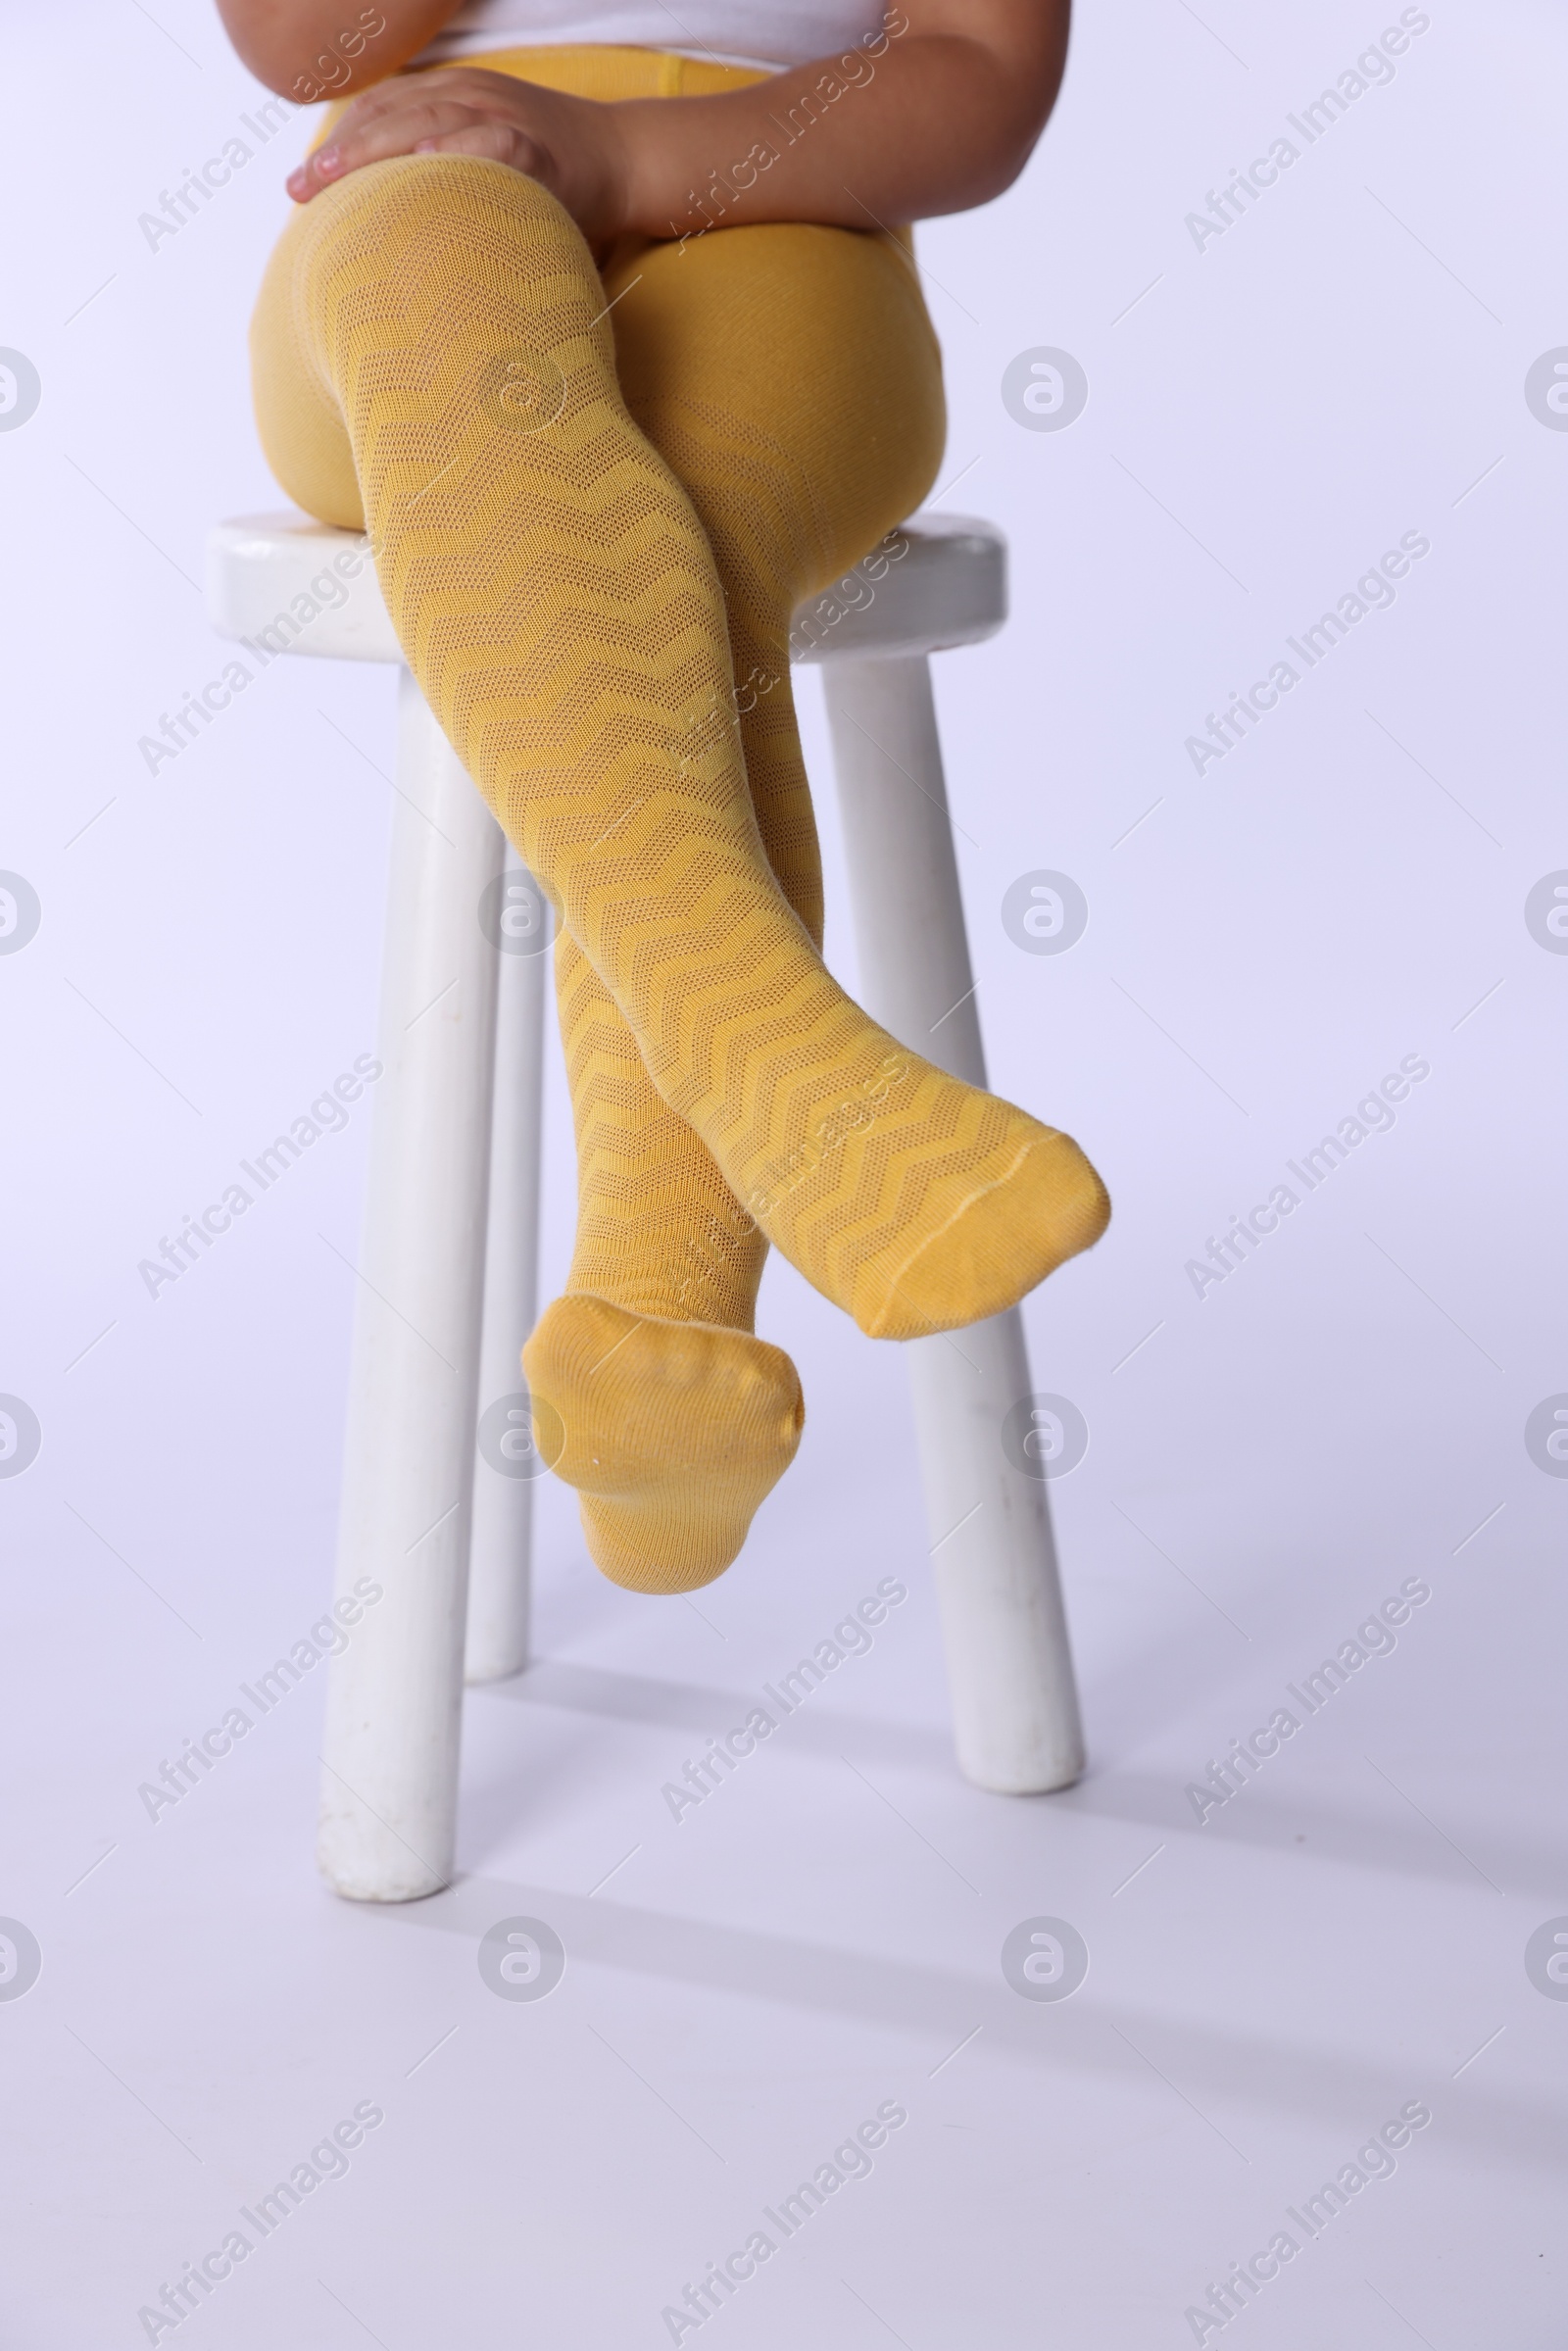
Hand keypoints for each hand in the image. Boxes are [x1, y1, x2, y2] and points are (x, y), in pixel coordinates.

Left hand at [285, 68, 630, 244]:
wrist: (626, 159)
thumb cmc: (555, 175)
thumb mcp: (491, 156)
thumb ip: (446, 171)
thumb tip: (396, 225)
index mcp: (456, 94)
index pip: (381, 108)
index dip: (338, 142)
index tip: (302, 182)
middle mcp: (471, 94)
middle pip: (389, 114)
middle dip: (340, 152)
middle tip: (300, 190)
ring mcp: (502, 114)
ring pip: (423, 123)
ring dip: (372, 152)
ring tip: (333, 182)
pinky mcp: (533, 146)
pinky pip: (486, 145)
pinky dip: (451, 156)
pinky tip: (418, 173)